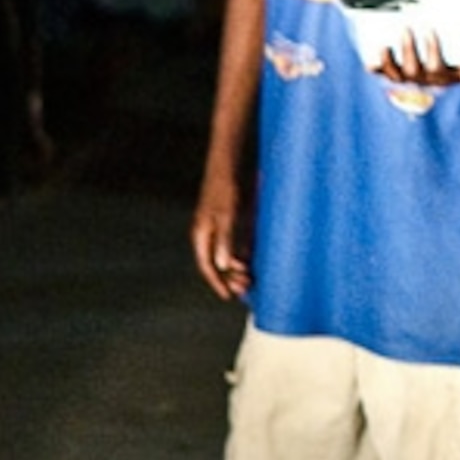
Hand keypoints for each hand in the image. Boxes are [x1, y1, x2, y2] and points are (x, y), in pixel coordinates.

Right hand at [190, 171, 249, 301]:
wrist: (233, 162)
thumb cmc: (227, 187)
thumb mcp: (227, 215)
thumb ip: (225, 240)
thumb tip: (223, 267)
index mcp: (202, 234)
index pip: (207, 266)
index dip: (217, 283)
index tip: (230, 296)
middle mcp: (210, 234)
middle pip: (219, 263)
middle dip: (231, 278)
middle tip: (247, 288)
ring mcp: (222, 228)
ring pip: (230, 254)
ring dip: (240, 267)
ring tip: (253, 278)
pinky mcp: (234, 220)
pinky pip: (239, 243)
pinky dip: (247, 254)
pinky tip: (257, 259)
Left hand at [371, 29, 459, 89]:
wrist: (454, 70)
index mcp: (443, 76)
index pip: (436, 66)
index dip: (432, 50)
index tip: (429, 31)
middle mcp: (424, 80)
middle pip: (413, 69)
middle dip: (408, 49)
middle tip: (406, 29)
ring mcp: (410, 79)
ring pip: (396, 75)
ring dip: (389, 61)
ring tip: (384, 46)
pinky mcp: (398, 75)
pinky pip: (385, 75)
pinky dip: (377, 70)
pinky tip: (370, 65)